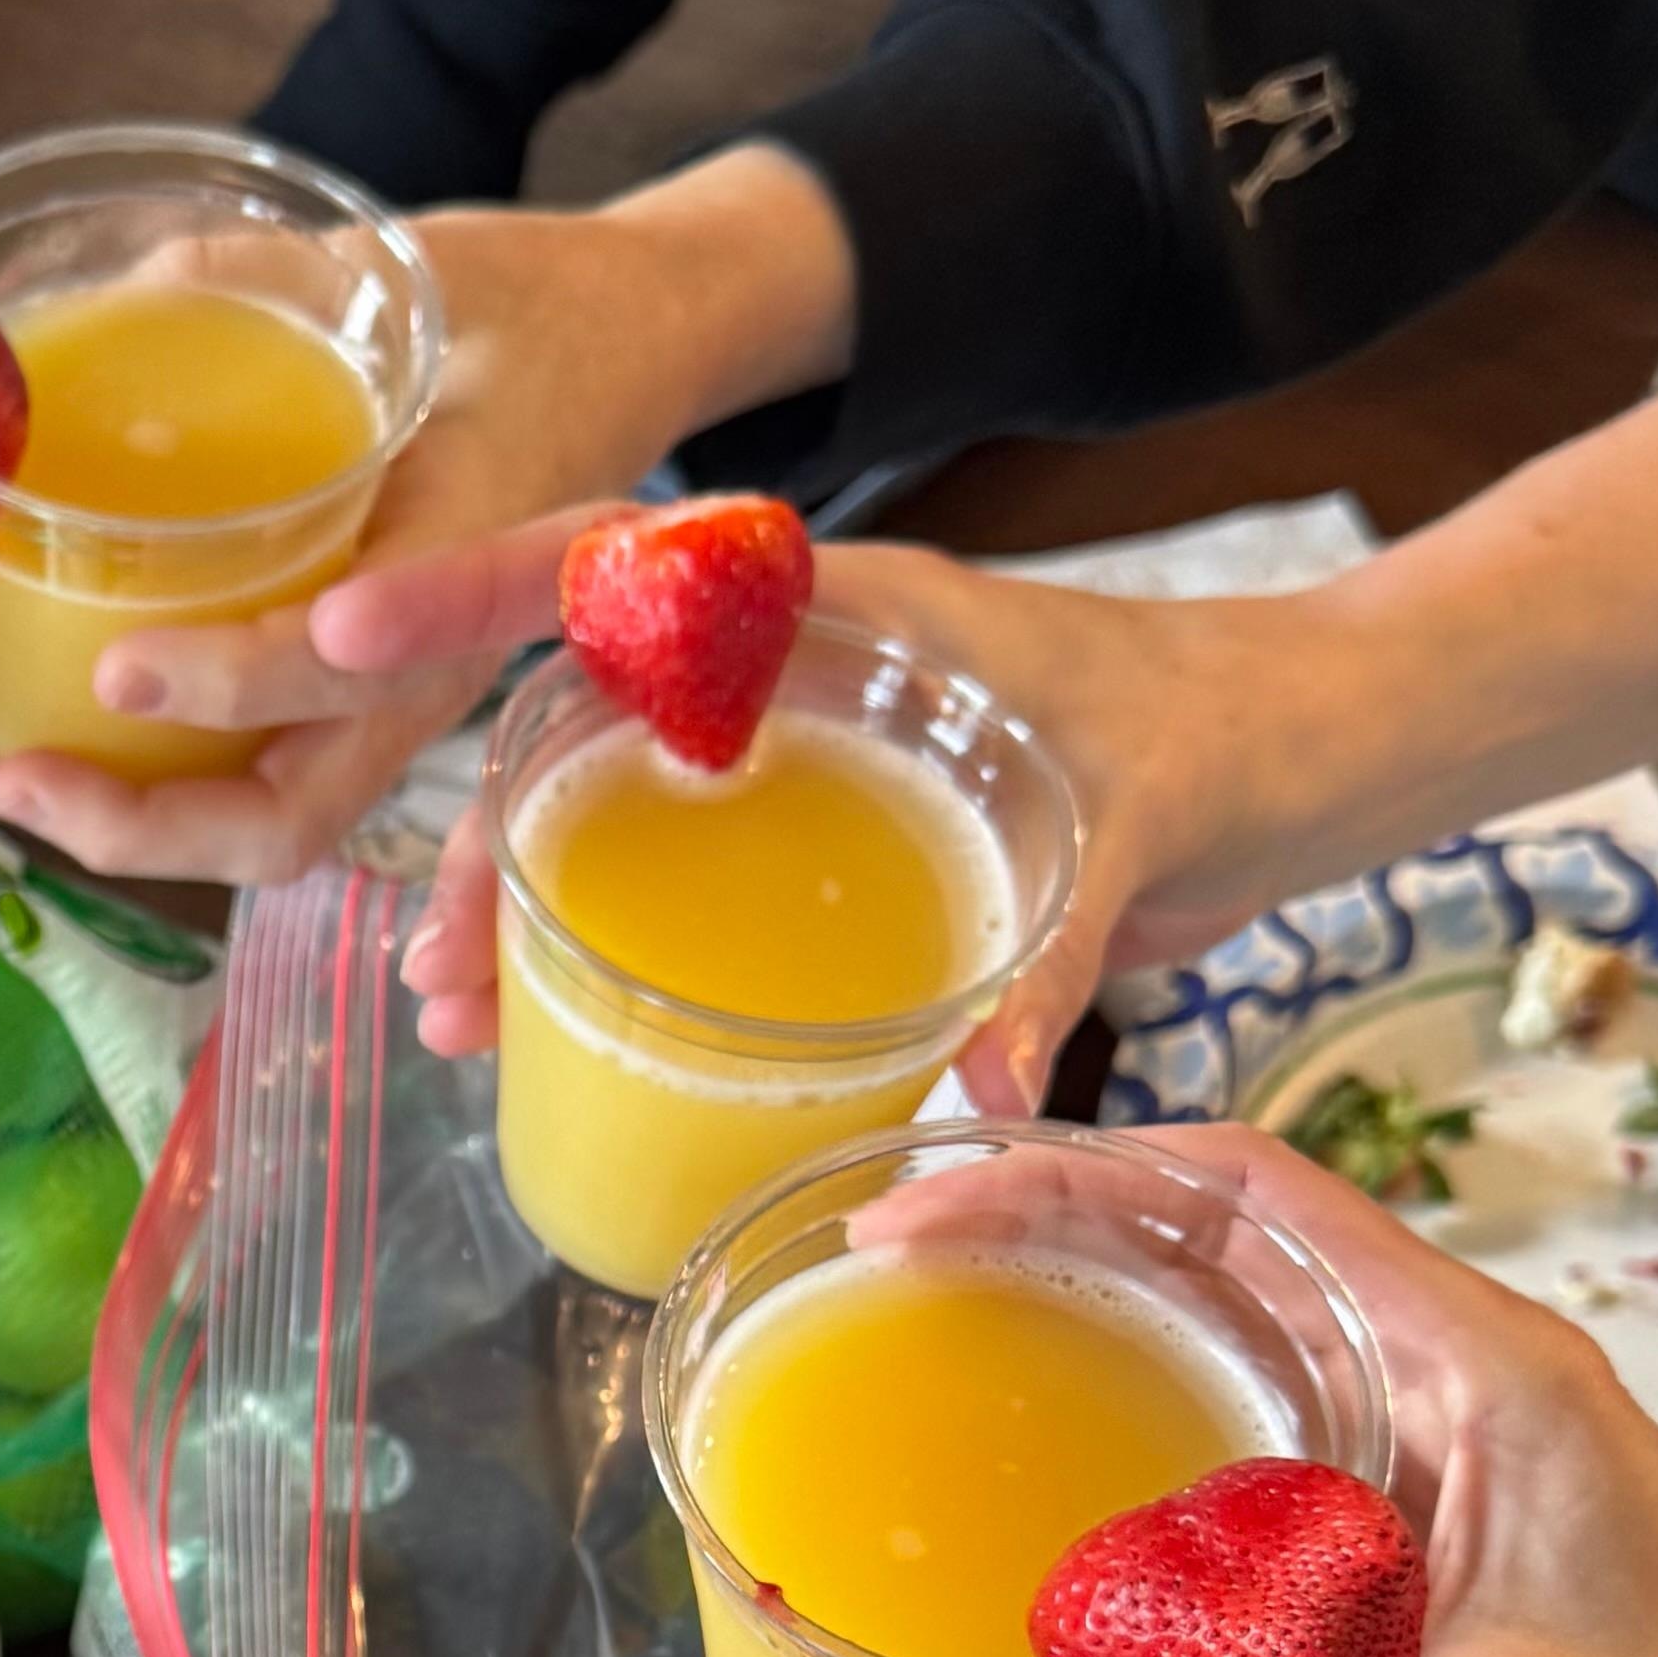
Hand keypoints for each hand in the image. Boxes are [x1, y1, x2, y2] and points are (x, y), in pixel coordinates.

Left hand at [0, 163, 850, 896]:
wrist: (639, 343)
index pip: (357, 668)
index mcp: (478, 556)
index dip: (238, 682)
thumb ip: (281, 281)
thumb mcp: (427, 272)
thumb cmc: (539, 308)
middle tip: (13, 772)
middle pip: (296, 812)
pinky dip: (152, 788)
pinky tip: (43, 746)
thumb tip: (128, 290)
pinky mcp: (361, 694)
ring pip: (268, 819)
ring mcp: (400, 695)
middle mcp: (438, 664)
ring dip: (126, 825)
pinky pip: (260, 775)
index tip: (119, 669)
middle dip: (144, 822)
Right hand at [387, 526, 1302, 1065]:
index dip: (471, 587)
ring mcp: (801, 748)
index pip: (620, 558)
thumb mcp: (1134, 834)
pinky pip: (677, 872)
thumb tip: (972, 1098)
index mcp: (843, 603)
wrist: (1310, 753)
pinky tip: (547, 1033)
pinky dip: (605, 945)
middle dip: (465, 817)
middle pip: (576, 708)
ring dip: (518, 904)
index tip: (348, 624)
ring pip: (610, 804)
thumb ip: (1047, 955)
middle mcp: (795, 664)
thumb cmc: (1226, 734)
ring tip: (450, 1017)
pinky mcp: (826, 831)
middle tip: (417, 958)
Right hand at [968, 1134, 1657, 1656]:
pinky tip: (1032, 1634)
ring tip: (918, 1433)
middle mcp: (1433, 1425)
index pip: (1250, 1202)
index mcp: (1474, 1375)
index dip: (1080, 1174)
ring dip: (1080, 1424)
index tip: (930, 1202)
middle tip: (874, 1305)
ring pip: (1212, 1430)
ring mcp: (1412, 1534)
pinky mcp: (1397, 1646)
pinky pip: (1230, 1579)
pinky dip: (1126, 1587)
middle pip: (1205, 1289)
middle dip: (1044, 1275)